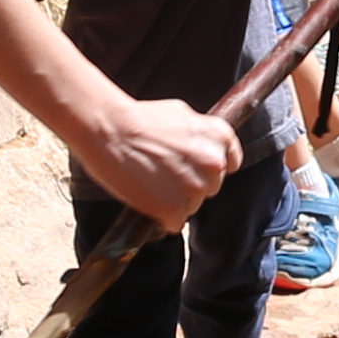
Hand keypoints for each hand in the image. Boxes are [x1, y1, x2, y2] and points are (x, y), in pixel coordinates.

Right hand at [75, 96, 239, 228]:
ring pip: (192, 207)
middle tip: (162, 172)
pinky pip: (174, 223)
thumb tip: (209, 146)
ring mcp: (195, 188)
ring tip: (150, 182)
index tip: (192, 167)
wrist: (109, 130)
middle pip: (209, 187)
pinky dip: (161, 217)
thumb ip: (200, 133)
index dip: (206, 167)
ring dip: (174, 202)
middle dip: (190, 184)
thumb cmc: (138, 119)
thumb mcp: (181, 113)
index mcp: (220, 136)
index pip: (230, 163)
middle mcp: (214, 163)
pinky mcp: (175, 209)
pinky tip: (146, 198)